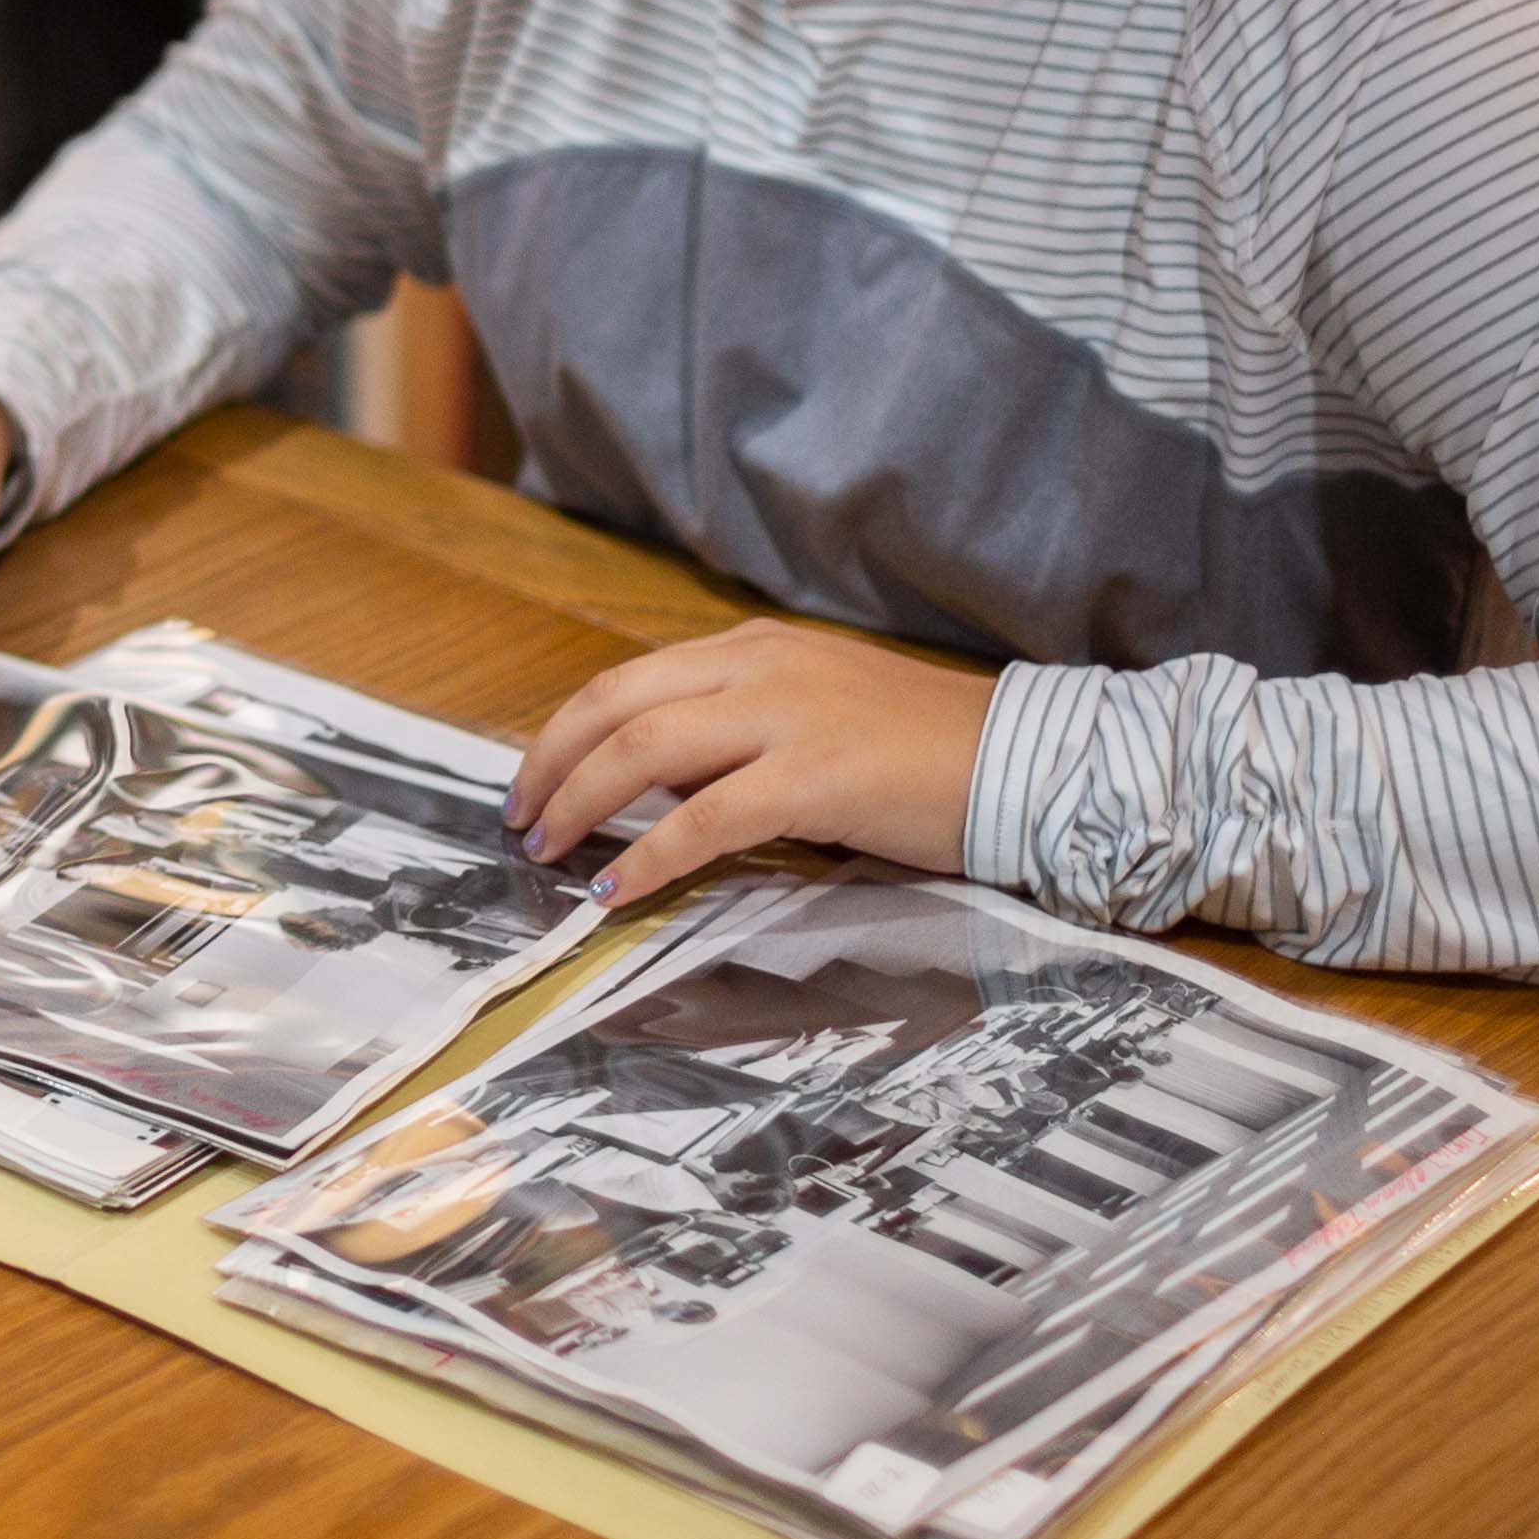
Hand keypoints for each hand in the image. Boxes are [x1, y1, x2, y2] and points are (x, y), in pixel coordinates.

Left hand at [500, 619, 998, 909]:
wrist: (1019, 762)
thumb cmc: (920, 751)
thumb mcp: (814, 712)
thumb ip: (737, 732)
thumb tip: (658, 784)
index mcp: (754, 649)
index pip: (629, 680)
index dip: (566, 730)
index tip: (533, 777)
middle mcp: (759, 668)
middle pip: (615, 705)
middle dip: (551, 762)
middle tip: (519, 817)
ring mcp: (786, 718)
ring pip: (643, 751)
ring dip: (580, 804)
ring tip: (547, 849)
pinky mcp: (813, 778)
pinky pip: (703, 820)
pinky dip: (647, 858)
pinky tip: (618, 890)